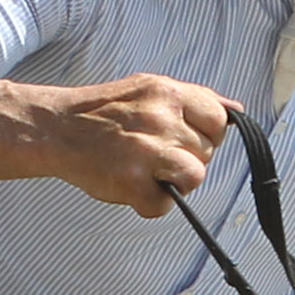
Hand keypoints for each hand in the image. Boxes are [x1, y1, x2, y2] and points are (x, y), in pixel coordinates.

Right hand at [38, 71, 235, 217]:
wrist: (58, 128)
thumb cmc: (105, 112)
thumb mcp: (151, 88)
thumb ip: (194, 100)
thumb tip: (236, 111)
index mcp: (167, 93)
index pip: (219, 119)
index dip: (206, 134)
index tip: (184, 137)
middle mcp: (160, 119)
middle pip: (206, 153)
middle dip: (185, 158)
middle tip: (153, 153)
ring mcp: (146, 152)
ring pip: (194, 178)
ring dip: (174, 182)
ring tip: (148, 171)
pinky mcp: (130, 182)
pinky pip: (163, 205)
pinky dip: (149, 202)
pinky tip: (131, 185)